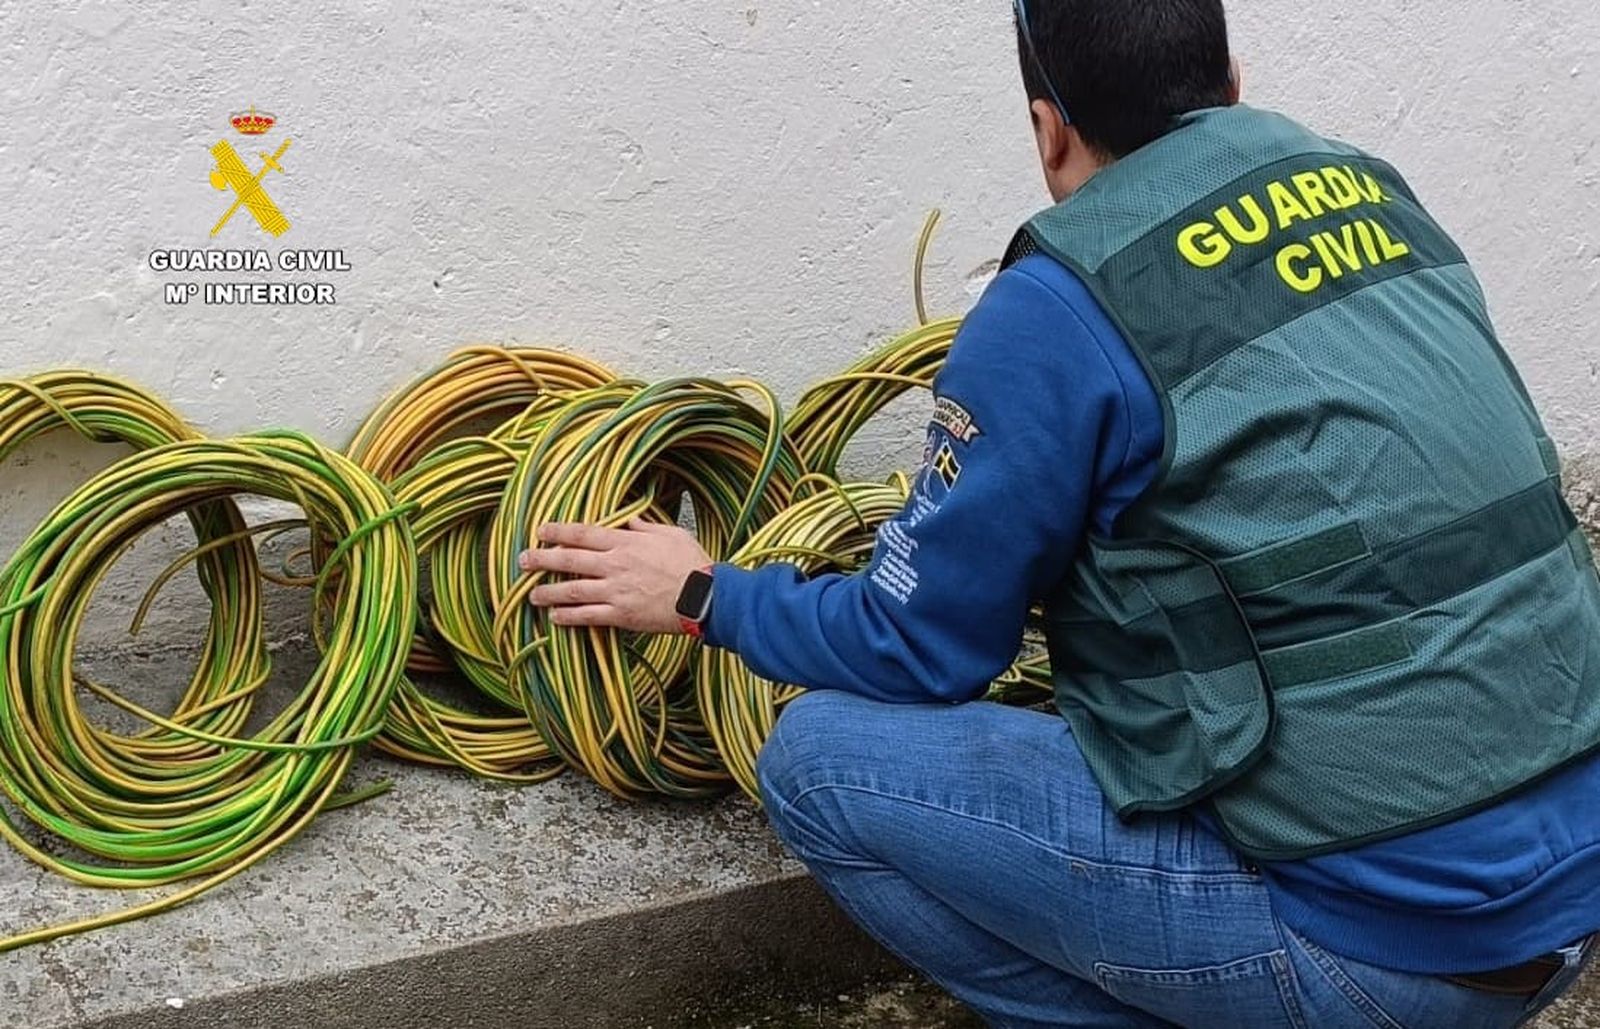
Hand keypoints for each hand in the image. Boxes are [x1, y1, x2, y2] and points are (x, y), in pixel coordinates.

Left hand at [520, 518, 712, 633]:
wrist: (706, 597)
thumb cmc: (692, 563)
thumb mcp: (671, 534)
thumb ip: (645, 527)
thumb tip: (630, 520)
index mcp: (626, 543)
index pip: (583, 533)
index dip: (558, 531)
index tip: (541, 530)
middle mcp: (615, 565)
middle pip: (569, 560)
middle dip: (542, 559)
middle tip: (522, 561)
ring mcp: (616, 592)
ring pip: (572, 590)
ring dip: (548, 592)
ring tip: (532, 594)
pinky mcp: (622, 615)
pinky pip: (588, 616)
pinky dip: (568, 617)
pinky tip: (555, 617)